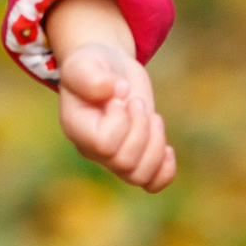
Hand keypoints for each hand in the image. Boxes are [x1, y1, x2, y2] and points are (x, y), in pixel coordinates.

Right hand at [45, 0, 176, 191]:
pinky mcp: (136, 157)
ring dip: (155, 145)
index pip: (104, 144)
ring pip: (139, 176)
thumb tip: (115, 90)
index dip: (120, 121)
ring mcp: (113, 157)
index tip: (119, 96)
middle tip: (137, 102)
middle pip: (124, 162)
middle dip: (141, 128)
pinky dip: (165, 171)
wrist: (111, 69)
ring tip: (153, 118)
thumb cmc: (94, 64)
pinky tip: (169, 149)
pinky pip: (151, 183)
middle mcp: (92, 149)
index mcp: (76, 128)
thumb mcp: (86, 61)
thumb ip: (92, 76)